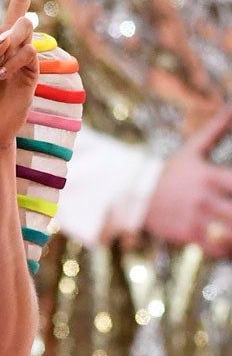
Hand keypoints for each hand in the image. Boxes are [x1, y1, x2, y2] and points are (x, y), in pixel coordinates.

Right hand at [144, 108, 231, 257]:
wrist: (133, 193)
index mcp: (209, 175)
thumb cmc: (169, 172)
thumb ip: (214, 130)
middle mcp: (205, 198)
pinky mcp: (189, 234)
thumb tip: (230, 107)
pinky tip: (228, 242)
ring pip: (230, 233)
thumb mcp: (190, 150)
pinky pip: (216, 247)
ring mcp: (197, 218)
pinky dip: (227, 248)